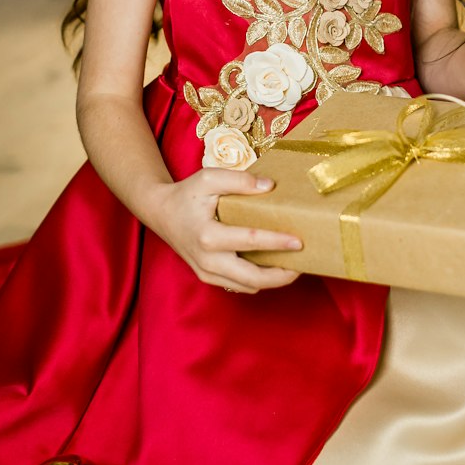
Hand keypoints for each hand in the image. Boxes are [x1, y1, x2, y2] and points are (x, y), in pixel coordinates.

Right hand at [147, 169, 301, 294]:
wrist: (161, 213)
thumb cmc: (187, 194)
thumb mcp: (209, 178)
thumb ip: (239, 180)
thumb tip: (269, 187)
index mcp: (208, 235)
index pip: (250, 241)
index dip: (276, 242)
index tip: (299, 241)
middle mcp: (207, 260)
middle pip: (252, 278)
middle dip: (281, 275)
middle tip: (303, 263)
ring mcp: (207, 273)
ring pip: (248, 286)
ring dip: (273, 280)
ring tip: (294, 265)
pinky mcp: (208, 277)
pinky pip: (240, 285)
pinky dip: (259, 279)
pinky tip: (273, 266)